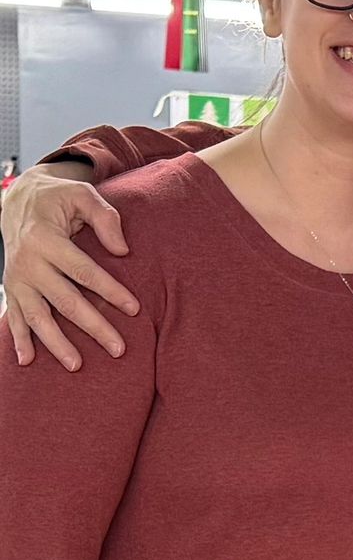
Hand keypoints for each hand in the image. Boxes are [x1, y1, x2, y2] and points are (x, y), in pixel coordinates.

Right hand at [1, 162, 136, 369]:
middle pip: (65, 301)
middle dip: (92, 326)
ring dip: (56, 343)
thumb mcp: (81, 194)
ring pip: (37, 316)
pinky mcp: (12, 288)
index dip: (110, 291)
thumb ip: (104, 218)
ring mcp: (17, 279)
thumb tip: (123, 250)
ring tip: (77, 366)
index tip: (134, 309)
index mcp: (46, 239)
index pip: (83, 271)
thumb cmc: (57, 198)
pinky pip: (14, 318)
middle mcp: (28, 262)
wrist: (18, 200)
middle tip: (118, 349)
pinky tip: (27, 361)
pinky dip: (19, 340)